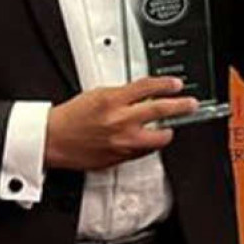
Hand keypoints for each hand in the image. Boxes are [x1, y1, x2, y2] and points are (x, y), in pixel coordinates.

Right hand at [44, 77, 197, 170]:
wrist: (53, 139)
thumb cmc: (71, 117)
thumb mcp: (97, 94)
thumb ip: (122, 94)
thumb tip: (143, 94)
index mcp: (112, 100)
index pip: (148, 87)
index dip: (166, 85)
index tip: (176, 85)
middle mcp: (120, 120)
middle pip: (160, 110)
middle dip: (181, 106)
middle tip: (190, 104)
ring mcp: (122, 141)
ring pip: (158, 137)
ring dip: (168, 131)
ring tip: (170, 128)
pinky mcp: (120, 158)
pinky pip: (144, 152)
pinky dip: (149, 145)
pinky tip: (149, 141)